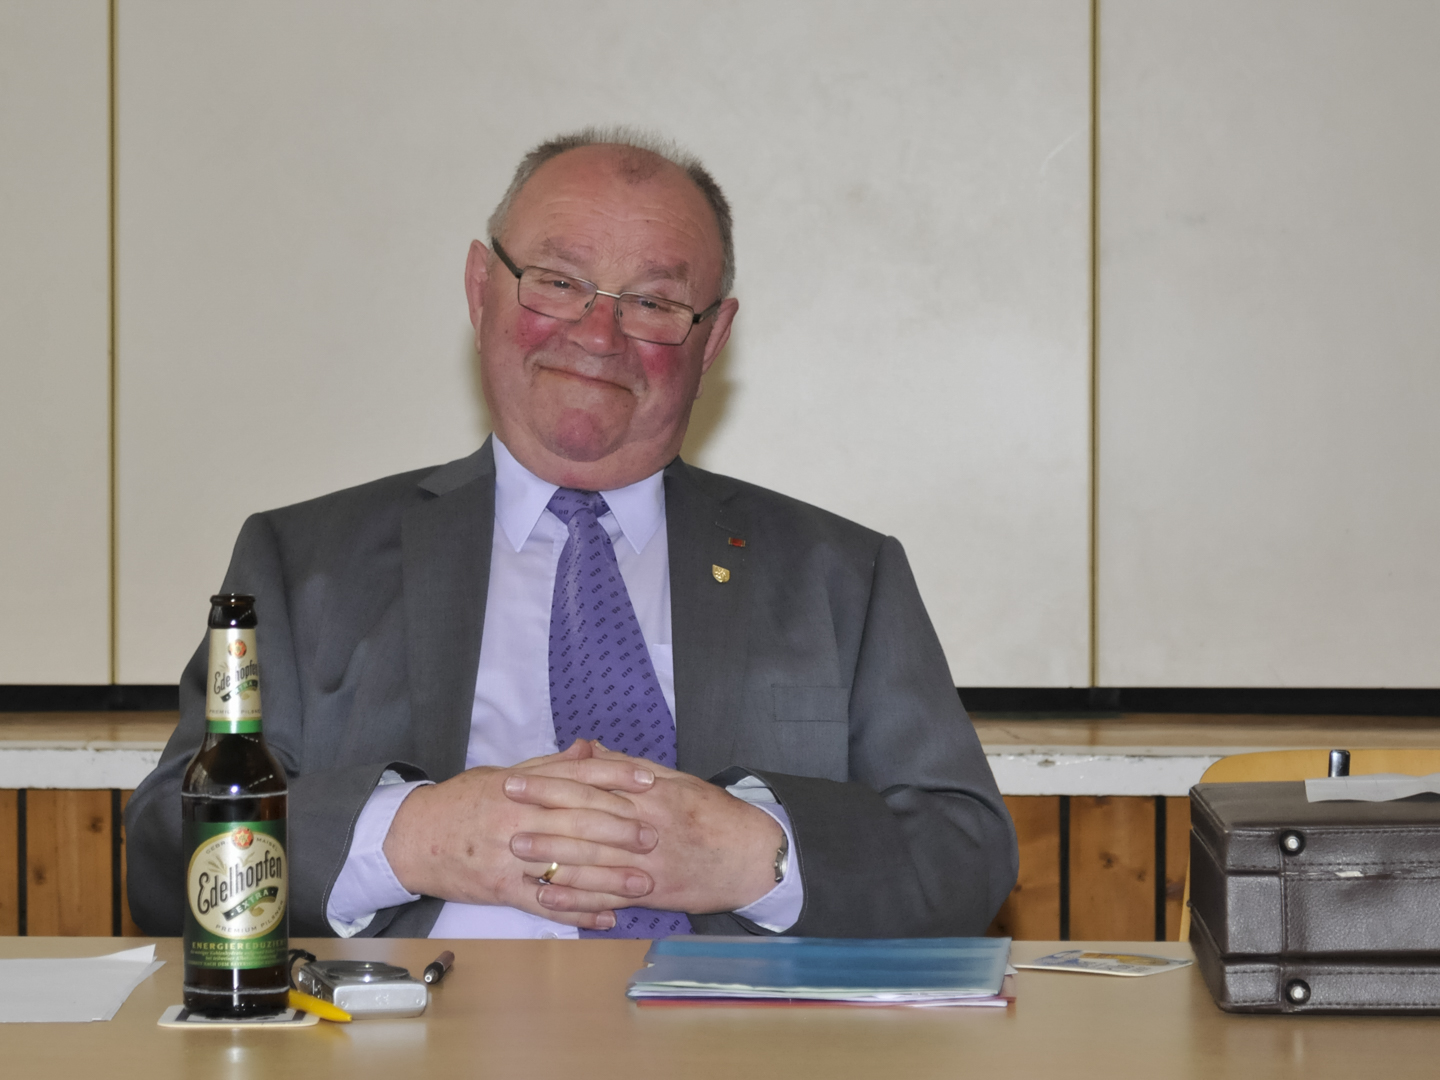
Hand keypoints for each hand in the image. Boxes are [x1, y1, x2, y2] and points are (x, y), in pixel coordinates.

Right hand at [382, 740, 660, 928]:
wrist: (412, 837)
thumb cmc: (463, 802)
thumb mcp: (504, 774)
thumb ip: (550, 766)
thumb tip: (589, 748)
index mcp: (521, 786)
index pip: (576, 777)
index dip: (615, 777)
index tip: (648, 780)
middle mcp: (518, 818)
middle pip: (578, 822)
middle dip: (621, 830)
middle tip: (654, 837)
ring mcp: (509, 856)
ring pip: (567, 866)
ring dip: (609, 878)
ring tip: (643, 884)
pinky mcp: (500, 889)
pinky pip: (544, 903)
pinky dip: (577, 911)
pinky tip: (605, 918)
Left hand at [505, 742, 784, 917]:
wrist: (752, 856)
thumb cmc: (712, 813)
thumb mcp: (675, 779)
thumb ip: (628, 765)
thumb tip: (589, 748)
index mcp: (649, 794)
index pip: (591, 784)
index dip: (550, 781)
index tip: (517, 779)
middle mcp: (646, 826)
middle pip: (586, 819)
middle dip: (541, 815)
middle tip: (504, 813)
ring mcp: (648, 862)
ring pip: (593, 859)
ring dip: (552, 856)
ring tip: (517, 852)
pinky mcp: (652, 893)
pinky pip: (609, 897)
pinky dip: (577, 899)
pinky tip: (549, 897)